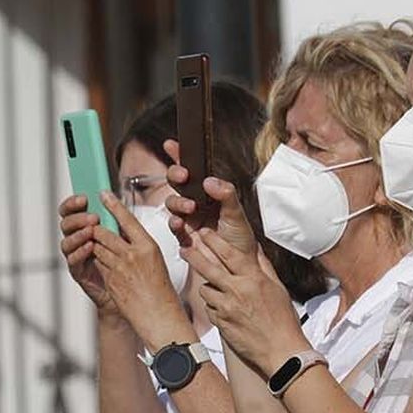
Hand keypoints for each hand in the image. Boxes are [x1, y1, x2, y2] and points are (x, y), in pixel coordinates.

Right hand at [58, 194, 115, 314]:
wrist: (131, 286)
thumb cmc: (127, 259)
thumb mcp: (124, 233)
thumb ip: (115, 217)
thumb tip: (111, 196)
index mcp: (85, 226)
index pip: (71, 210)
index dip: (73, 203)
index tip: (84, 198)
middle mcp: (77, 239)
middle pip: (66, 224)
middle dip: (77, 218)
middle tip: (93, 218)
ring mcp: (75, 255)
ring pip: (66, 241)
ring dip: (78, 234)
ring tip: (91, 231)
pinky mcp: (78, 271)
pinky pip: (72, 260)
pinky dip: (80, 252)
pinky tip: (90, 247)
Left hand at [89, 192, 190, 346]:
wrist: (158, 315)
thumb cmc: (161, 290)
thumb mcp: (155, 261)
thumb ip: (139, 247)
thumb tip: (125, 235)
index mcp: (148, 246)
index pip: (127, 219)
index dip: (113, 205)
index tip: (103, 194)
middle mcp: (132, 255)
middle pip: (105, 233)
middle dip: (96, 229)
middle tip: (92, 223)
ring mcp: (119, 268)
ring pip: (97, 248)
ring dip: (94, 245)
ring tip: (96, 242)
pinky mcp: (110, 280)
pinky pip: (98, 264)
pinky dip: (97, 260)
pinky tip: (102, 263)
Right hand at [162, 139, 256, 255]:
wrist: (239, 268)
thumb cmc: (241, 240)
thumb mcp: (237, 214)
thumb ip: (226, 195)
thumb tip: (210, 181)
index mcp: (209, 194)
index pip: (194, 170)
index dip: (181, 156)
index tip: (172, 144)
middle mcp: (196, 203)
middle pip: (177, 183)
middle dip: (175, 175)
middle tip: (183, 175)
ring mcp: (188, 220)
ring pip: (172, 203)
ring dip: (177, 201)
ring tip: (190, 206)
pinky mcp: (183, 237)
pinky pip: (172, 226)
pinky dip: (174, 223)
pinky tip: (180, 223)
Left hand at [184, 225, 307, 372]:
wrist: (280, 350)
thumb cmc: (282, 320)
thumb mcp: (277, 288)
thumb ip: (263, 267)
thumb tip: (255, 249)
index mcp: (253, 279)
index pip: (229, 253)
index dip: (214, 240)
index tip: (204, 232)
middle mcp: (237, 290)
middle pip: (208, 268)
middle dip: (194, 256)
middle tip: (185, 249)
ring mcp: (227, 307)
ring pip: (205, 290)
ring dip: (208, 288)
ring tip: (218, 292)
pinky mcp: (221, 323)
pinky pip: (209, 309)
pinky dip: (213, 307)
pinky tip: (224, 310)